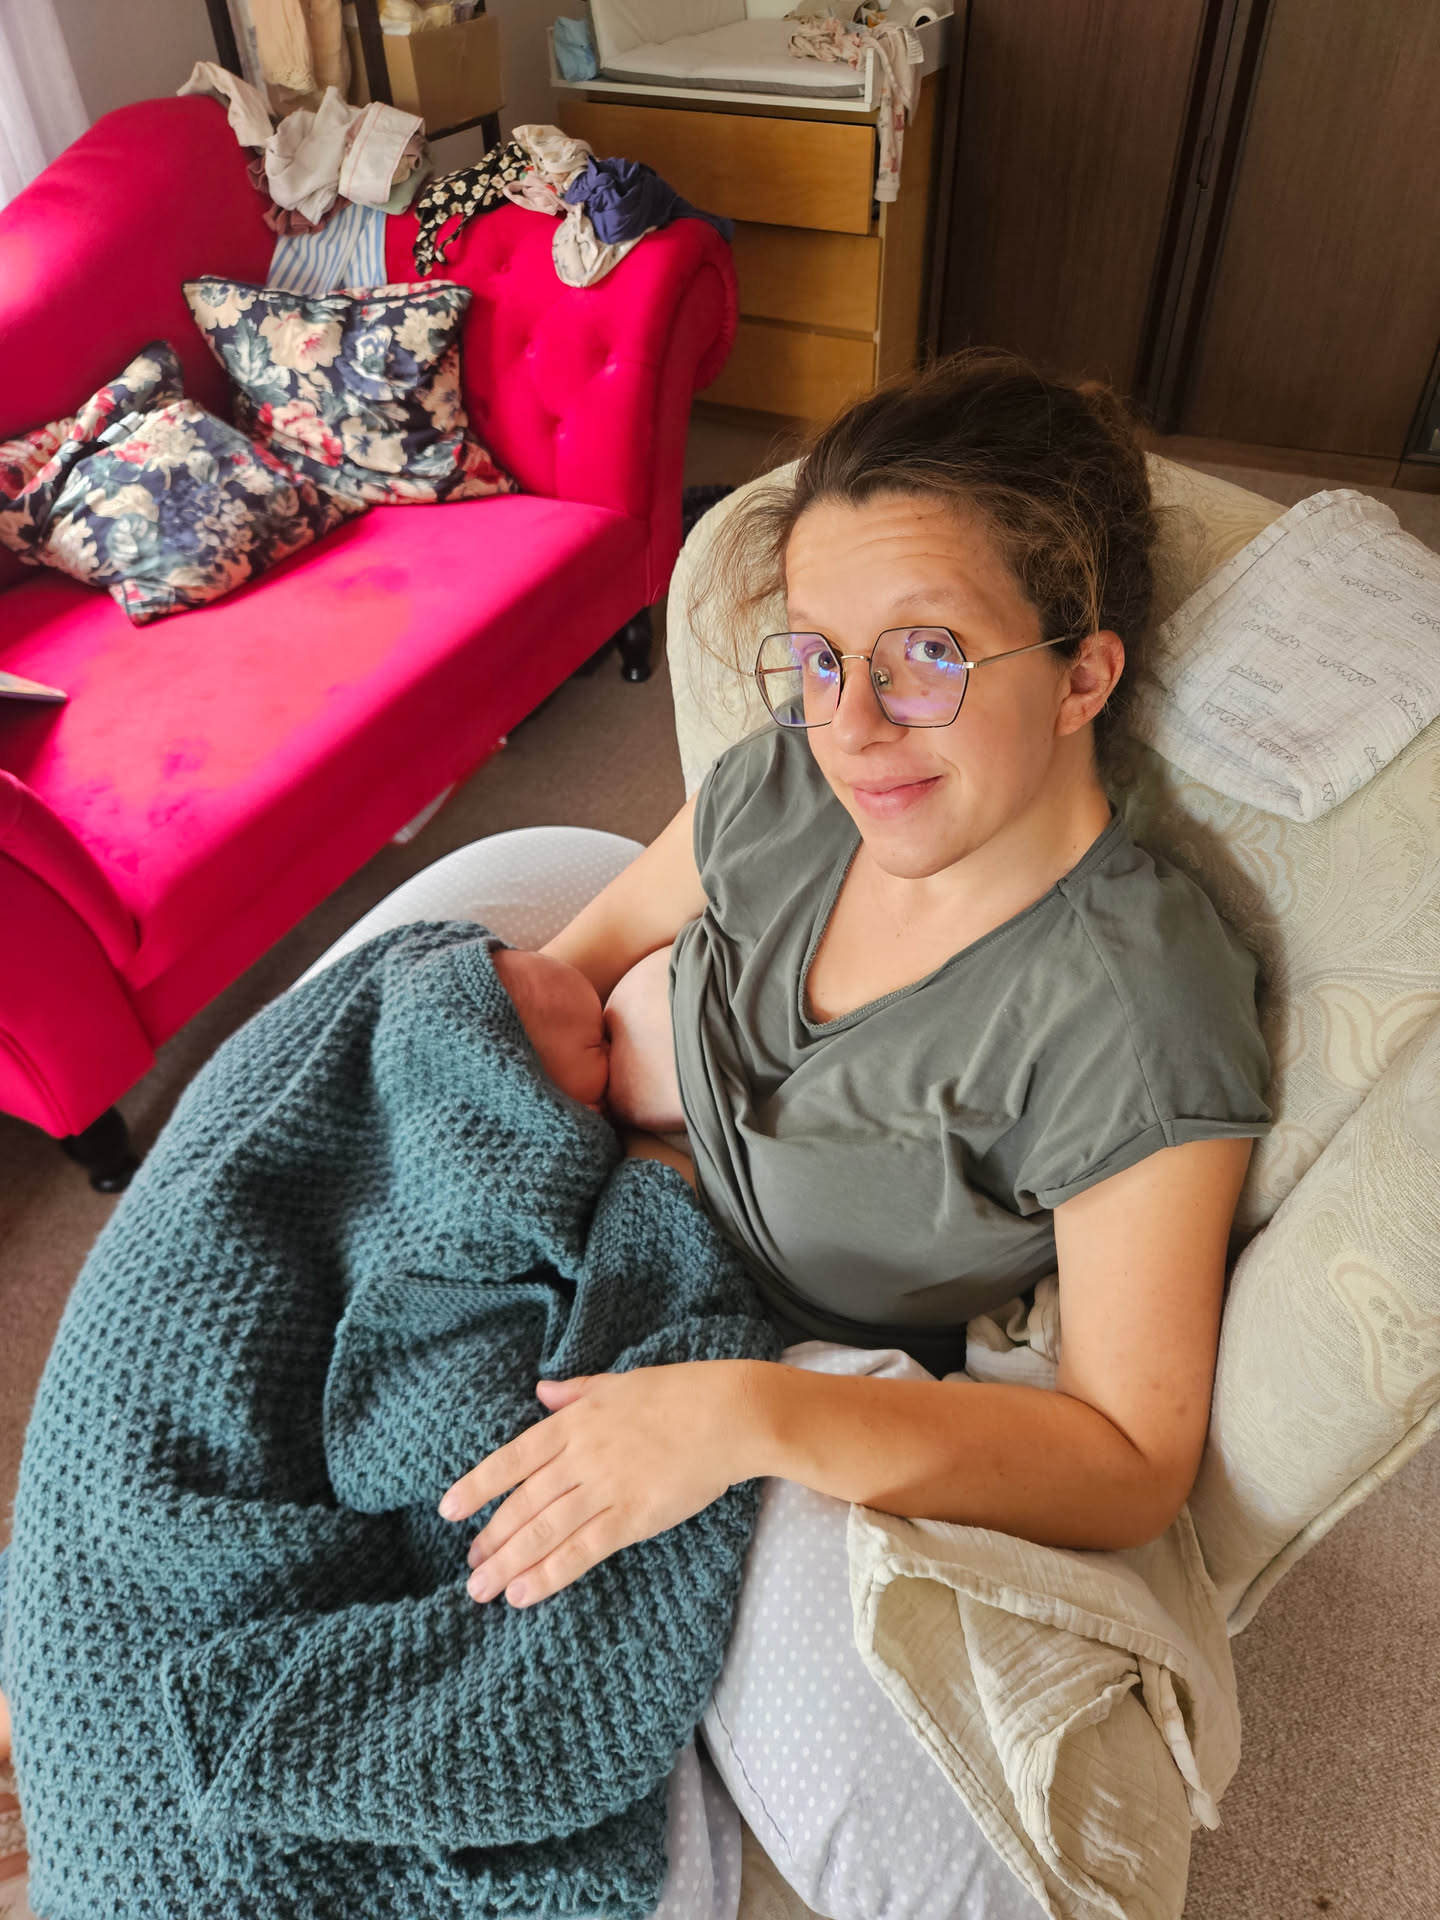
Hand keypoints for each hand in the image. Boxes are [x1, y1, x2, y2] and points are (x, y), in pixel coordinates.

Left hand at [438, 1360, 760, 1607]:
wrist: (728, 1414)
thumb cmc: (680, 1393)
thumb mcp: (620, 1381)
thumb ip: (577, 1391)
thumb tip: (541, 1390)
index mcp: (575, 1421)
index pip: (513, 1458)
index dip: (478, 1485)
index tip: (448, 1510)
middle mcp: (581, 1456)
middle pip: (524, 1503)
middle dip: (491, 1538)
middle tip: (469, 1568)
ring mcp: (605, 1487)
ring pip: (544, 1531)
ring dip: (509, 1563)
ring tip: (482, 1589)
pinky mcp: (632, 1516)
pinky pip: (582, 1551)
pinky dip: (549, 1574)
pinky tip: (524, 1594)